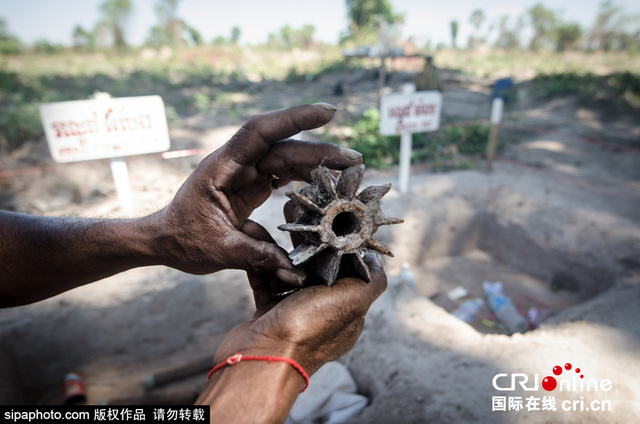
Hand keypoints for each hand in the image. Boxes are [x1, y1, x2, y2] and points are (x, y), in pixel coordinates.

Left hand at [153, 103, 362, 284]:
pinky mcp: (252, 185)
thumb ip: (256, 257)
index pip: (260, 132)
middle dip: (320, 150)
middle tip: (354, 159)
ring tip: (349, 170)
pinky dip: (305, 175)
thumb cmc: (182, 240)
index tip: (328, 113)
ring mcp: (245, 173)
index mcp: (222, 168)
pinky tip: (326, 181)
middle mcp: (236, 164)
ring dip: (317, 161)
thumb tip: (295, 272)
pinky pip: (283, 173)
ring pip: (287, 158)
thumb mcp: (217, 250)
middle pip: (283, 147)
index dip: (294, 118)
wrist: (165, 241)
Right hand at [214, 219, 386, 376]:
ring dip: (284, 244)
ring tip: (282, 216)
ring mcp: (293, 313)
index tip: (334, 220)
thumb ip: (371, 281)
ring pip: (291, 270)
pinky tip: (257, 236)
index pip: (349, 271)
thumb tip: (376, 260)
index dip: (342, 245)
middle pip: (319, 267)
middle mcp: (322, 313)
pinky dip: (262, 260)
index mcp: (347, 312)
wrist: (260, 359)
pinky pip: (266, 279)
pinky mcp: (267, 312)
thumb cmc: (308, 330)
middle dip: (311, 239)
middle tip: (303, 212)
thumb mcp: (353, 302)